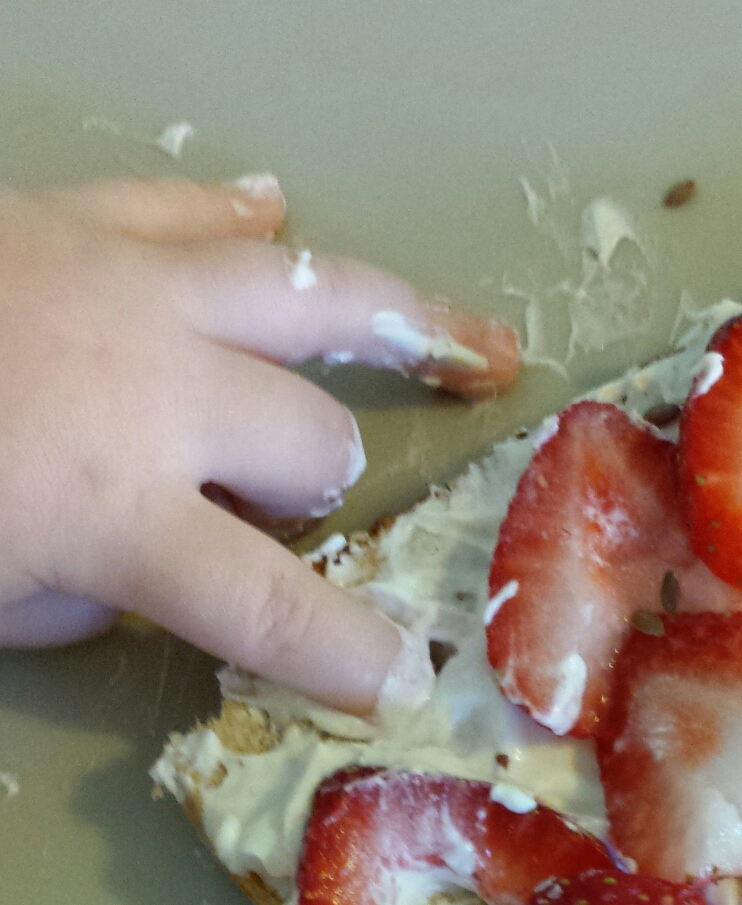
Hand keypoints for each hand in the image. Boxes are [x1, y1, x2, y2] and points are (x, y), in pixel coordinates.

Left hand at [0, 177, 519, 713]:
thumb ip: (83, 597)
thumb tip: (142, 574)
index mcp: (119, 512)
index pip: (276, 609)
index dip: (351, 658)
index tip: (404, 683)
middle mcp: (158, 391)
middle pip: (314, 440)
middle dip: (311, 487)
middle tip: (276, 507)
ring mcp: (131, 285)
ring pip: (315, 296)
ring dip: (406, 327)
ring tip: (482, 348)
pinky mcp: (84, 216)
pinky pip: (200, 210)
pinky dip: (247, 225)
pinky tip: (278, 219)